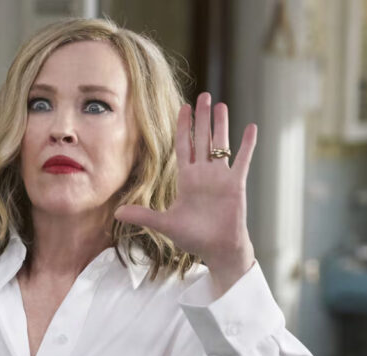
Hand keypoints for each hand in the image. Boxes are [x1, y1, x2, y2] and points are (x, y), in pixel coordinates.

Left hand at [114, 92, 257, 292]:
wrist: (217, 249)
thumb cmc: (193, 237)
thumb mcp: (164, 224)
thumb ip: (143, 215)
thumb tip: (116, 213)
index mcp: (187, 179)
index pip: (184, 146)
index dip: (183, 127)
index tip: (183, 107)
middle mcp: (204, 174)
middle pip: (202, 139)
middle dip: (201, 118)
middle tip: (203, 95)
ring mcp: (221, 178)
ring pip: (221, 145)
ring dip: (221, 125)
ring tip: (220, 104)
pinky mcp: (236, 184)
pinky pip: (242, 160)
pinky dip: (247, 144)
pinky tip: (250, 127)